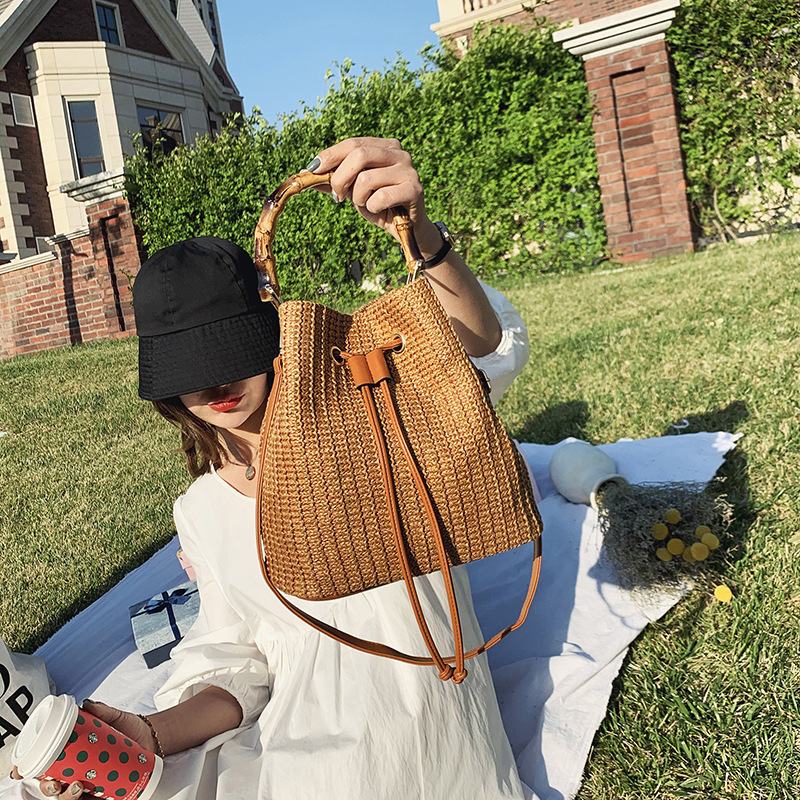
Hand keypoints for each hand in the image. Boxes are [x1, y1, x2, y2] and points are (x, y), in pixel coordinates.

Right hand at [10, 701, 156, 797]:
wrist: (153, 737)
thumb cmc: (129, 728)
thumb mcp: (114, 717)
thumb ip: (101, 710)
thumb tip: (86, 703)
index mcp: (71, 754)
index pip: (45, 764)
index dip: (27, 770)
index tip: (18, 772)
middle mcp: (76, 770)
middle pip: (52, 785)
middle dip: (47, 788)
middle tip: (55, 782)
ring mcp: (90, 782)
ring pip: (68, 797)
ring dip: (66, 796)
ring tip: (78, 786)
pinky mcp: (106, 790)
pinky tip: (89, 797)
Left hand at [307, 136, 441, 251]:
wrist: (407, 229)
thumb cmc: (379, 206)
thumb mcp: (353, 190)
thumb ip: (333, 180)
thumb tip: (304, 174)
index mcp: (385, 147)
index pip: (353, 143)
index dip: (330, 155)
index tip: (313, 169)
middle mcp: (399, 153)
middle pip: (359, 155)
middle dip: (340, 178)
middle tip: (338, 196)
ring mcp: (409, 170)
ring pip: (366, 178)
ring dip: (358, 198)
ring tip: (366, 204)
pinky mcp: (414, 189)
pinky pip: (381, 197)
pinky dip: (373, 208)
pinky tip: (381, 211)